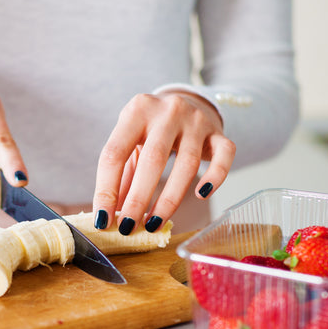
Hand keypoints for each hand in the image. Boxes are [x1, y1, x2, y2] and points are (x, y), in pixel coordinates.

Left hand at [92, 90, 234, 234]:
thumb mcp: (131, 142)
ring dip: (169, 199)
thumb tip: (110, 215)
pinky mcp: (219, 133)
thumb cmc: (152, 128)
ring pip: (187, 164)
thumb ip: (121, 175)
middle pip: (153, 159)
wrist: (187, 101)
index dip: (106, 189)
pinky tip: (201, 196)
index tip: (103, 219)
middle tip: (128, 227)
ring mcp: (197, 120)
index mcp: (137, 110)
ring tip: (153, 223)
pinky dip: (215, 177)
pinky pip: (224, 156)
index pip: (115, 153)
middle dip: (138, 199)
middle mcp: (168, 111)